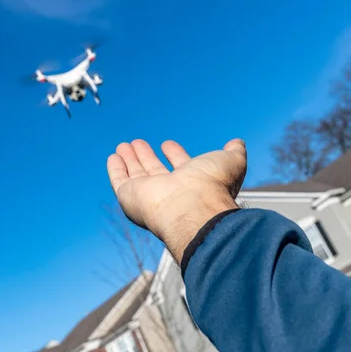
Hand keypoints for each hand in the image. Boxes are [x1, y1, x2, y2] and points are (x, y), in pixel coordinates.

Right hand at [107, 139, 245, 262]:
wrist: (192, 208)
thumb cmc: (213, 185)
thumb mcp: (230, 161)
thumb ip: (234, 151)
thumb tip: (238, 142)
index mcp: (193, 184)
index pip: (180, 167)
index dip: (175, 155)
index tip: (167, 144)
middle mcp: (170, 191)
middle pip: (155, 171)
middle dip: (147, 156)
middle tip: (139, 144)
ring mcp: (149, 195)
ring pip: (137, 174)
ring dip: (130, 159)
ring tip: (124, 145)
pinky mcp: (129, 196)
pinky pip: (119, 180)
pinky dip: (115, 169)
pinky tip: (113, 157)